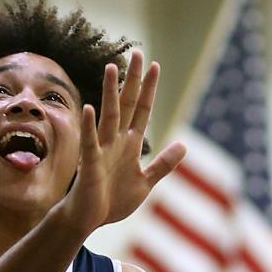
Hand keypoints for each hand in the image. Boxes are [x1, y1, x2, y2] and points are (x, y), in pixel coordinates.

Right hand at [60, 49, 185, 235]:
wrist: (88, 219)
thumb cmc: (111, 201)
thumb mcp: (145, 182)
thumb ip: (163, 164)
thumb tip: (184, 146)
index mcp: (130, 145)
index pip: (142, 110)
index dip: (149, 89)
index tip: (155, 65)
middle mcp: (116, 142)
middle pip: (126, 104)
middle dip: (133, 80)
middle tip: (137, 52)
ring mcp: (102, 150)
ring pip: (108, 116)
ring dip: (110, 92)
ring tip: (112, 68)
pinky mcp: (89, 165)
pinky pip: (89, 143)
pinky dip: (89, 126)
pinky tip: (89, 108)